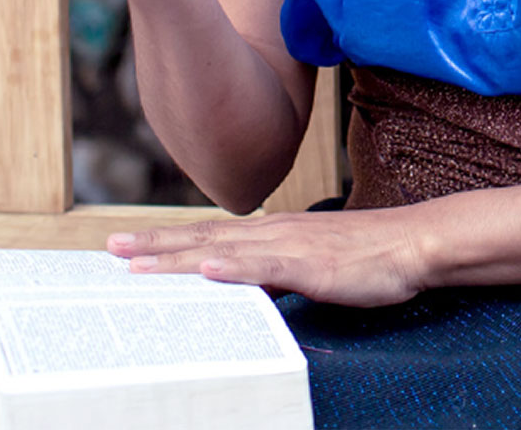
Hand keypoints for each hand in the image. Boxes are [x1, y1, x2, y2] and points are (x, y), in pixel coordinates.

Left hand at [107, 209, 428, 307]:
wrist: (411, 243)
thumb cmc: (365, 256)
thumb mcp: (308, 266)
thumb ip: (271, 273)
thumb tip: (237, 287)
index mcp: (270, 234)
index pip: (208, 239)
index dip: (167, 243)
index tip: (127, 249)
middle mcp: (271, 233)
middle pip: (202, 240)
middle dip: (155, 247)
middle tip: (109, 250)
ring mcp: (289, 246)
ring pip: (223, 252)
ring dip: (178, 257)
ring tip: (137, 264)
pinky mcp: (311, 265)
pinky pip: (267, 267)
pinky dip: (235, 269)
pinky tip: (209, 272)